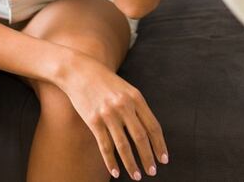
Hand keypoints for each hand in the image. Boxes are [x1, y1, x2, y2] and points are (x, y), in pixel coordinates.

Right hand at [56, 51, 168, 178]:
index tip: (163, 159)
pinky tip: (115, 172)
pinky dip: (111, 161)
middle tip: (152, 172)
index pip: (153, 126)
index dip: (160, 145)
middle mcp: (124, 106)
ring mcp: (108, 114)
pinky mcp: (93, 121)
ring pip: (124, 146)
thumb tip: (149, 133)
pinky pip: (105, 146)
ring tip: (137, 176)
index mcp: (136, 98)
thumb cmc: (104, 82)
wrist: (79, 71)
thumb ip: (137, 107)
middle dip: (148, 158)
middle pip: (141, 138)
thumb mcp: (126, 89)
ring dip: (132, 164)